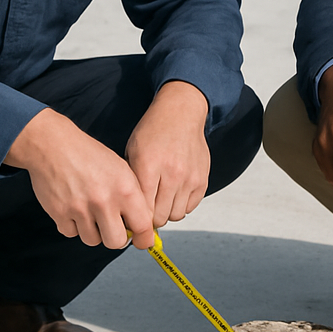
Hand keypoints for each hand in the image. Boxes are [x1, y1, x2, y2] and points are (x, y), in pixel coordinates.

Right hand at [5, 108, 154, 249]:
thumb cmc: (88, 154)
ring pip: (93, 240)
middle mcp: (104, 201)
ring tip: (90, 211)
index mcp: (125, 189)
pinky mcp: (60, 214)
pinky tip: (73, 208)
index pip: (142, 226)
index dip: (143, 237)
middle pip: (116, 242)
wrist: (54, 145)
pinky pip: (71, 233)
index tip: (141, 240)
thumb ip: (133, 197)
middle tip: (112, 226)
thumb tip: (142, 224)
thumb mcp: (121, 169)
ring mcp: (81, 209)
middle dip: (116, 237)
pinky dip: (73, 225)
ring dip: (93, 231)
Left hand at [125, 81, 210, 229]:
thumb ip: (132, 183)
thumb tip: (129, 213)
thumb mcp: (132, 152)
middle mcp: (172, 173)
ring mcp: (190, 177)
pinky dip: (181, 205)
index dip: (135, 217)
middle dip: (150, 217)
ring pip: (176, 215)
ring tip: (161, 199)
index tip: (132, 217)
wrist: (181, 113)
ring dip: (167, 212)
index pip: (141, 209)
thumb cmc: (153, 132)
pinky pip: (190, 207)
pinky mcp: (202, 179)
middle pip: (159, 217)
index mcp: (148, 166)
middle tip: (146, 208)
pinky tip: (174, 193)